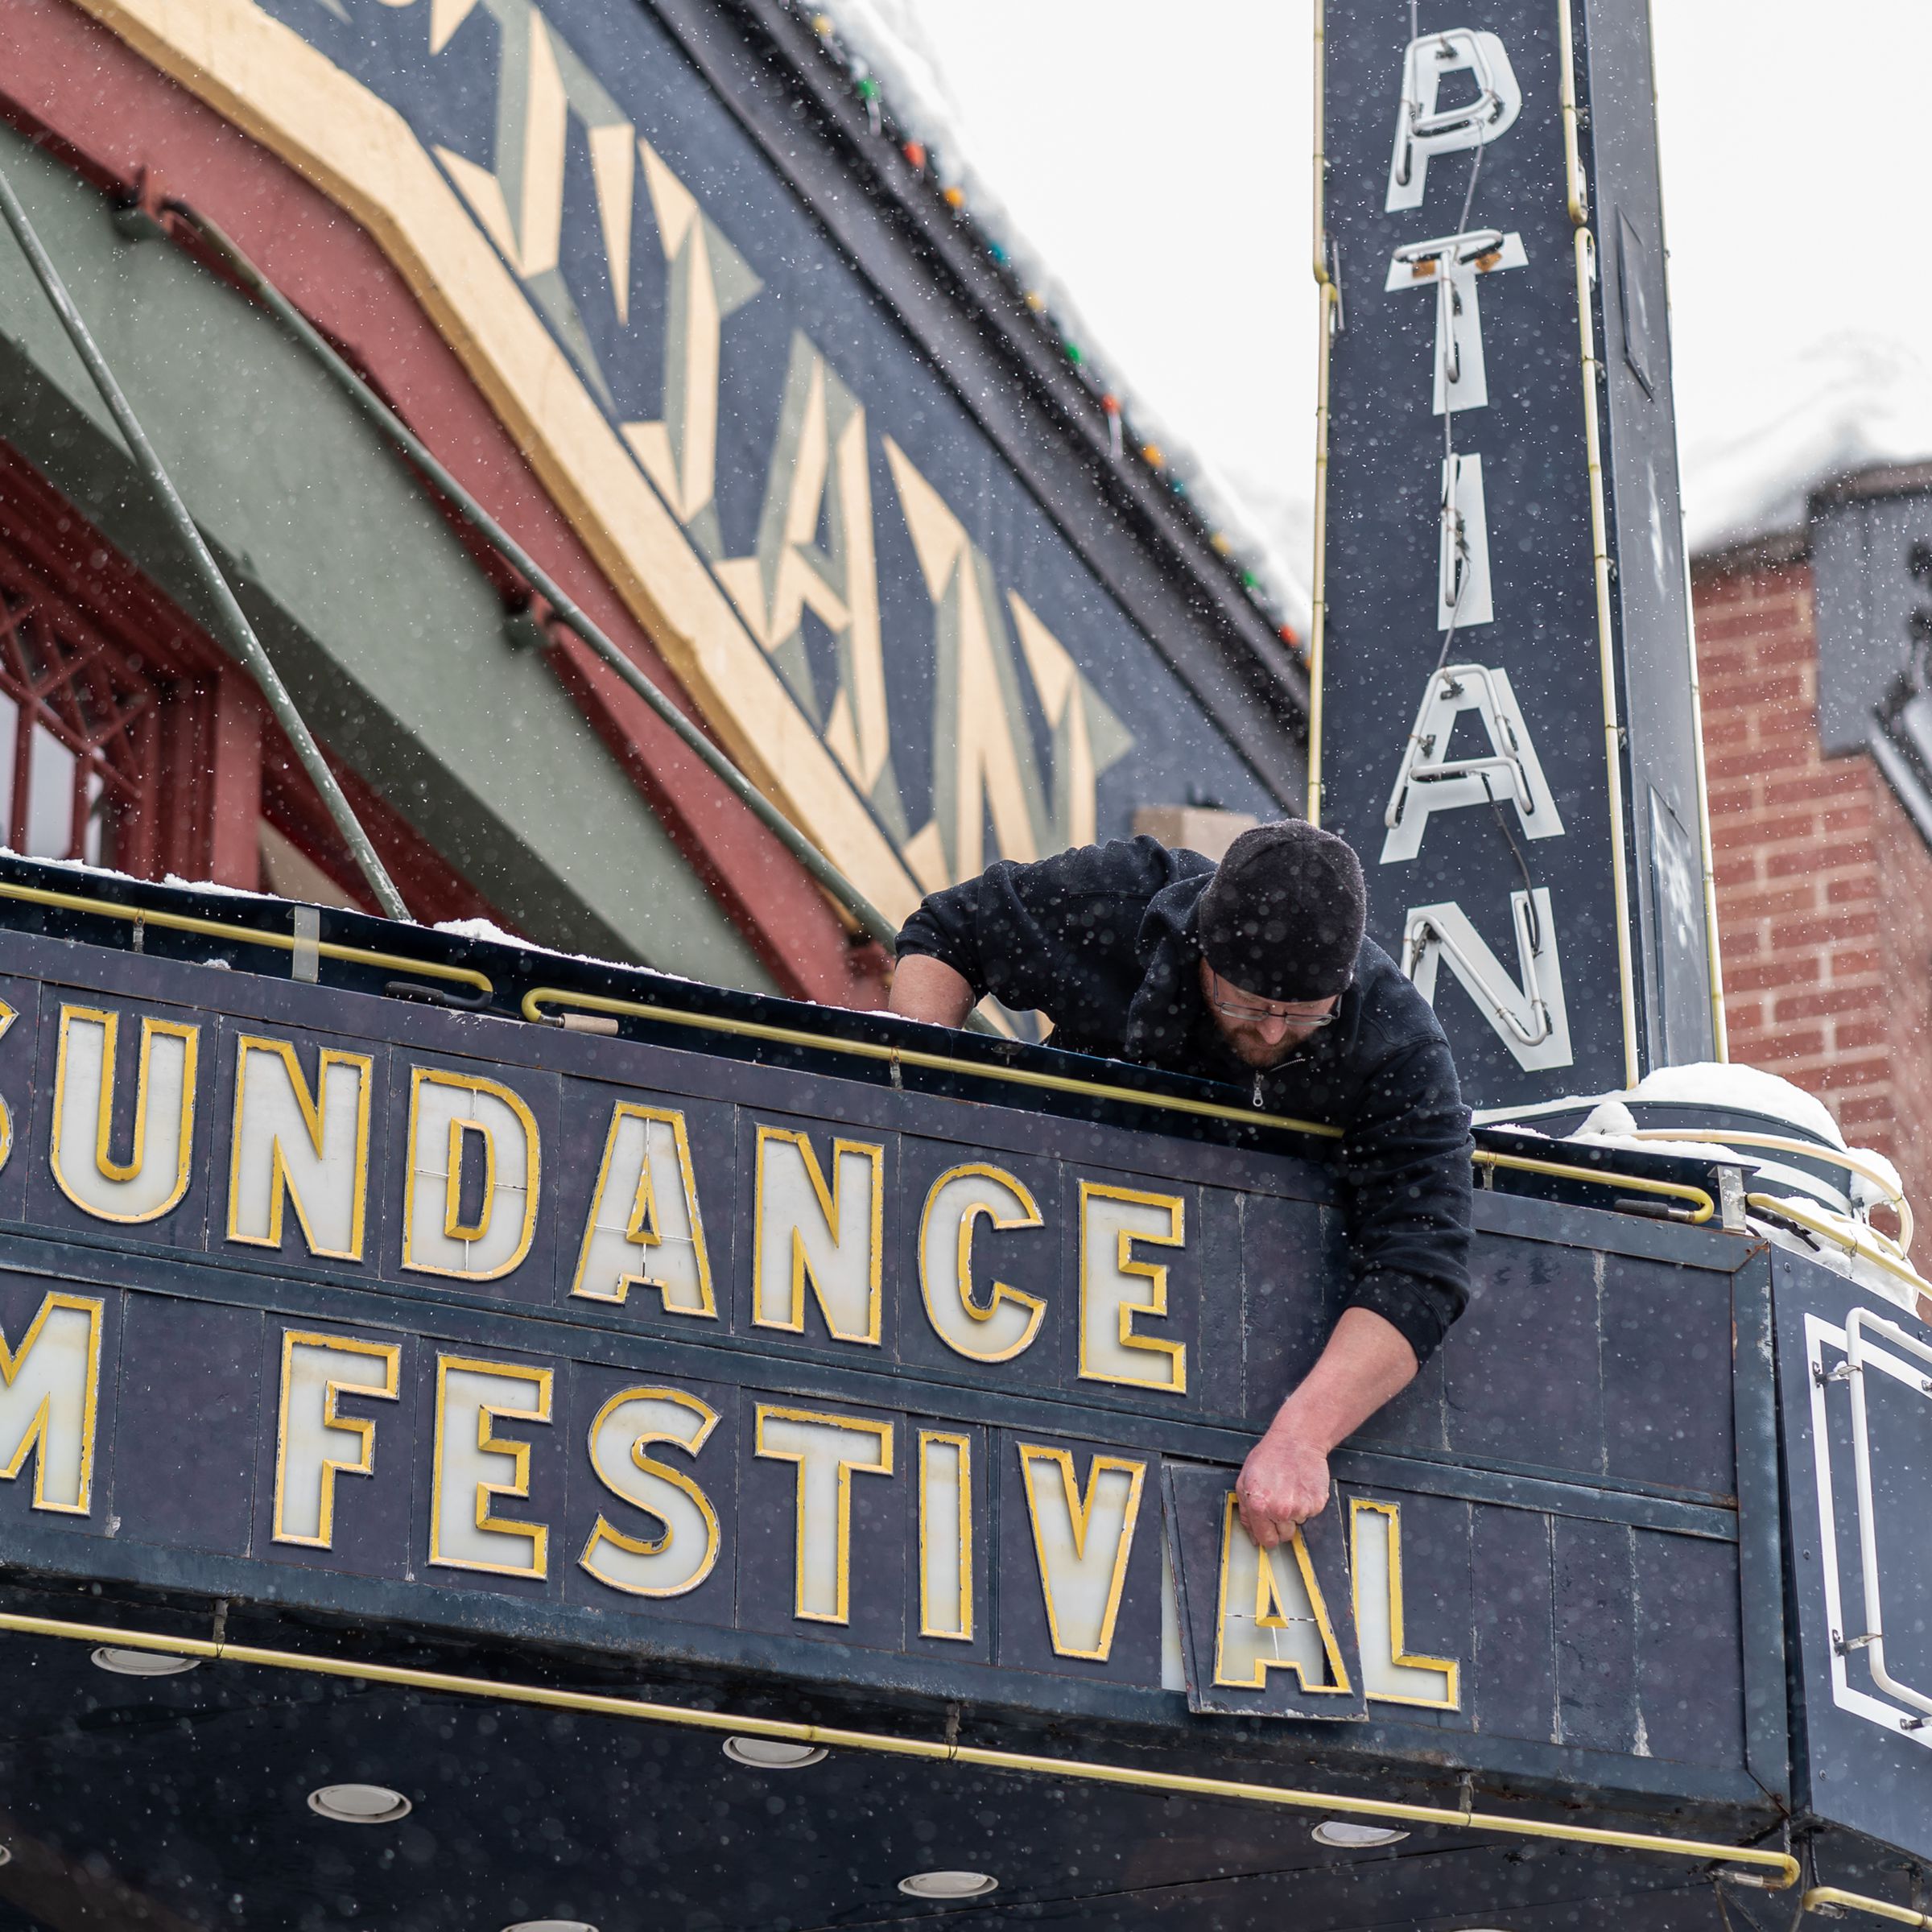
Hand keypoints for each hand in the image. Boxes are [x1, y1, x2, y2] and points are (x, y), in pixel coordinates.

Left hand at [1235, 1421, 1331, 1548]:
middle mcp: (1280, 1510)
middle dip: (1281, 1524)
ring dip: (1294, 1511)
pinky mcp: (1317, 1503)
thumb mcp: (1245, 1481)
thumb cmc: (1270, 1456)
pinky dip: (1307, 1503)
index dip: (1267, 1536)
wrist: (1296, 1441)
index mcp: (1259, 1506)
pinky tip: (1300, 1487)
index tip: (1269, 1530)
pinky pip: (1311, 1513)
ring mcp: (1300, 1508)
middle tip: (1279, 1502)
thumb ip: (1246, 1512)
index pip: (1266, 1540)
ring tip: (1289, 1489)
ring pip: (1298, 1523)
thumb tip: (1252, 1534)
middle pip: (1284, 1536)